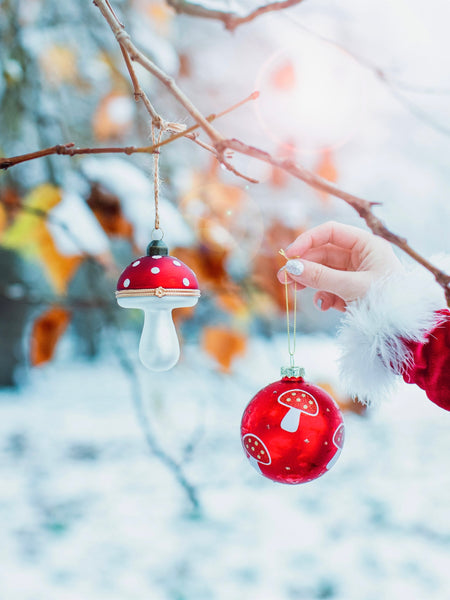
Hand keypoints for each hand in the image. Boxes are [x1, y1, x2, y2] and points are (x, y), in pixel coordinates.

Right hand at [277, 221, 401, 311]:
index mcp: (368, 245)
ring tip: (294, 290)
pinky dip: (324, 296)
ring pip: (324, 272)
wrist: (403, 333)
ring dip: (309, 281)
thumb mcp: (351, 287)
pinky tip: (325, 306)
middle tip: (284, 278)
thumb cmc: (386, 304)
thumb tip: (291, 267)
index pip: (331, 232)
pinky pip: (331, 289)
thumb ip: (320, 276)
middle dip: (304, 265)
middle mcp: (361, 256)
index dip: (308, 240)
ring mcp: (356, 274)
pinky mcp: (353, 292)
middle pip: (324, 253)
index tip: (289, 255)